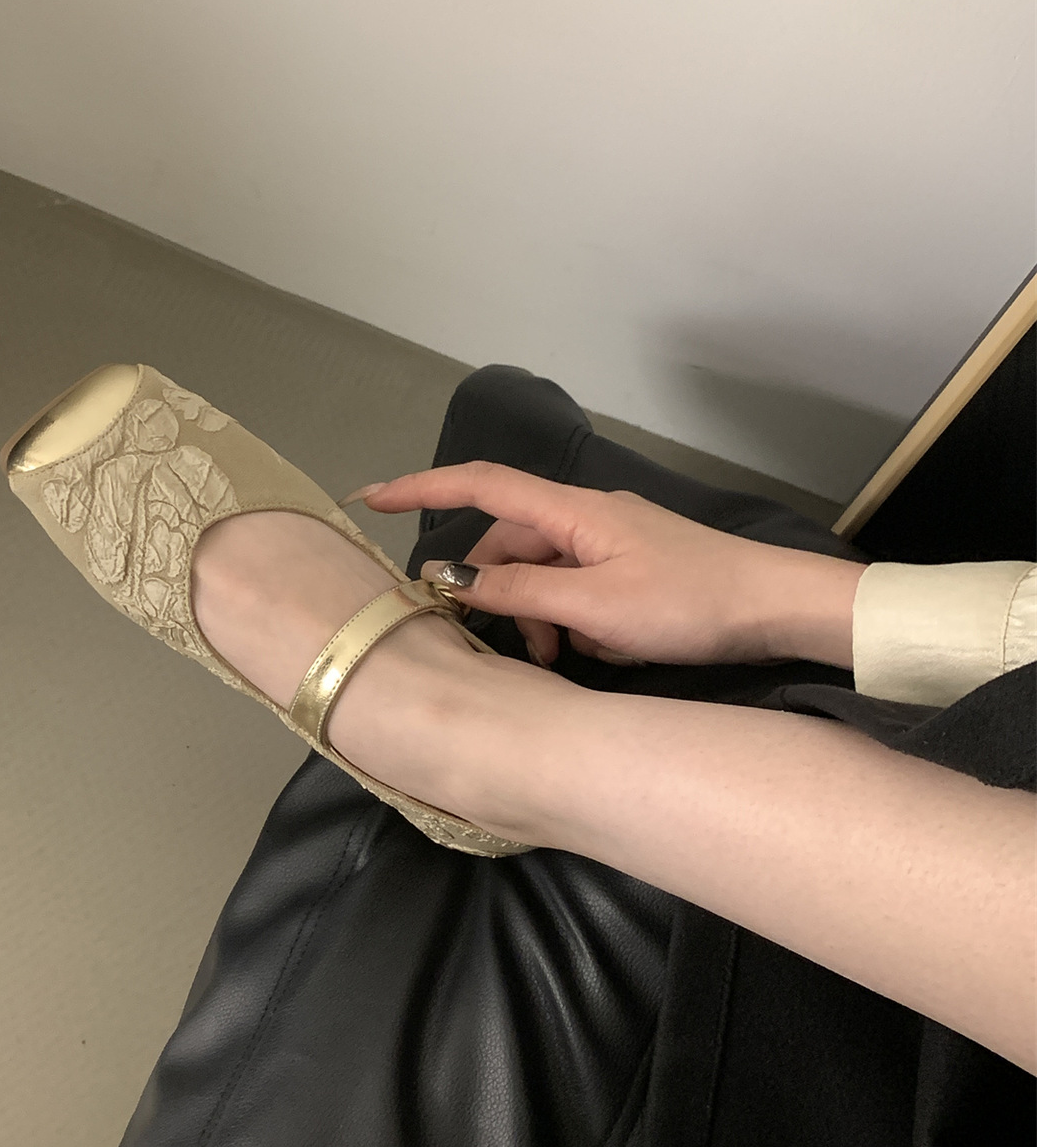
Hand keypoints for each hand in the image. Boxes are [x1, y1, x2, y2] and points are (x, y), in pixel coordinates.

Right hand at [349, 462, 864, 669]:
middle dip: (497, 594)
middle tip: (517, 649)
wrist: (775, 607)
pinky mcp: (631, 568)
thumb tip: (454, 581)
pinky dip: (570, 621)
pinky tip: (596, 653)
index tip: (371, 498)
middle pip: (509, 545)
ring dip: (536, 618)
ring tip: (563, 660)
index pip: (481, 485)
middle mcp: (585, 517)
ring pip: (541, 574)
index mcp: (572, 512)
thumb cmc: (689, 602)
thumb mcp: (595, 608)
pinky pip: (575, 589)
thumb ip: (520, 593)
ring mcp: (610, 542)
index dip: (422, 488)